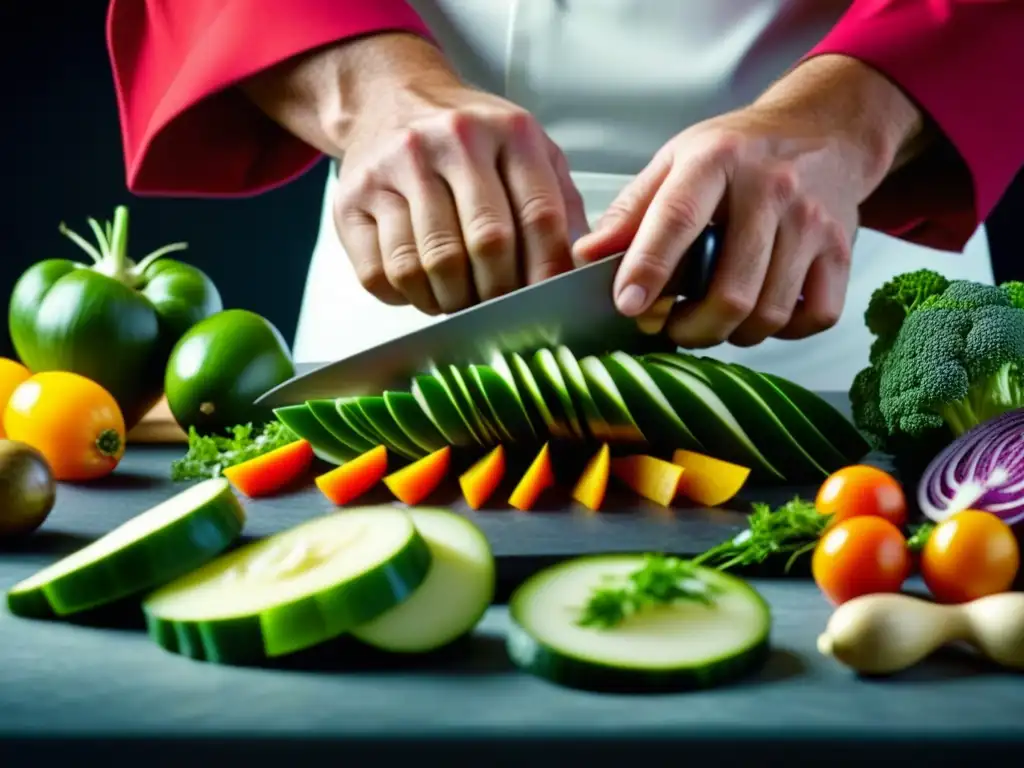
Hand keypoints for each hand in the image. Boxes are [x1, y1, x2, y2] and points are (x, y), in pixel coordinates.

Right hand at [334, 78, 586, 314]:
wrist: (392, 100)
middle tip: (499, 308)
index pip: (539, 216)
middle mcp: (450, 142)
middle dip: (499, 293)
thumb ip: (559, 204)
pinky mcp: (352, 198)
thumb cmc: (470, 140)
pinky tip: (420, 285)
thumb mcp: (528, 150)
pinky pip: (381, 273)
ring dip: (450, 301)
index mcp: (508, 131)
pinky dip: (406, 296)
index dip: (547, 273)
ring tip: (459, 298)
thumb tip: (580, 270)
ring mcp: (395, 168)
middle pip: (486, 245)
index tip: (546, 303)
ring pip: (429, 266)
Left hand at [573, 56, 923, 348]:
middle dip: (690, 327)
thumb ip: (631, 211)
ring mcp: (814, 222)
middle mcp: (771, 188)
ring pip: (769, 312)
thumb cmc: (737, 153)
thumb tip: (586, 258)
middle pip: (729, 289)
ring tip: (711, 319)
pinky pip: (814, 318)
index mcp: (716, 160)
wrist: (825, 130)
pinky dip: (782, 331)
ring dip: (730, 334)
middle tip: (670, 328)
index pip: (678, 219)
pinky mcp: (843, 251)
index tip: (627, 306)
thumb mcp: (676, 161)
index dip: (649, 268)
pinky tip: (760, 312)